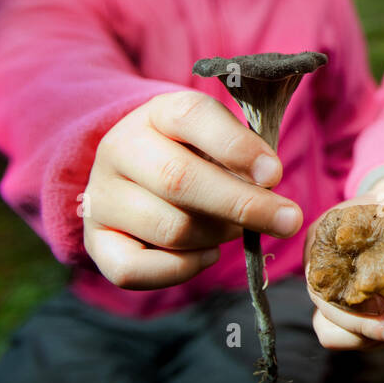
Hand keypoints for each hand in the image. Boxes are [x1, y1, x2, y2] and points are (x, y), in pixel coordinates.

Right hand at [82, 90, 302, 289]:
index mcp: (158, 113)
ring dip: (217, 236)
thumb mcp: (220, 139)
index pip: (192, 117)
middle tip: (288, 220)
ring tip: (236, 229)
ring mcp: (102, 196)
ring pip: (169, 228)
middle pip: (179, 179)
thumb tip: (269, 186)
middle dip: (243, 204)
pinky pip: (134, 269)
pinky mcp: (95, 240)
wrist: (137, 173)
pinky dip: (182, 268)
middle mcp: (120, 149)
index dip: (237, 147)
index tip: (274, 174)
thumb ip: (244, 156)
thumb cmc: (197, 155)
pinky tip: (205, 253)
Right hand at [305, 178, 383, 350]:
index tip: (383, 306)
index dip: (349, 300)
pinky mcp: (342, 310)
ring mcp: (327, 292)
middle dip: (364, 327)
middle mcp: (318, 269)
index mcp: (323, 238)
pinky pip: (347, 335)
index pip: (323, 279)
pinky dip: (371, 338)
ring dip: (366, 338)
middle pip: (324, 312)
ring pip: (330, 332)